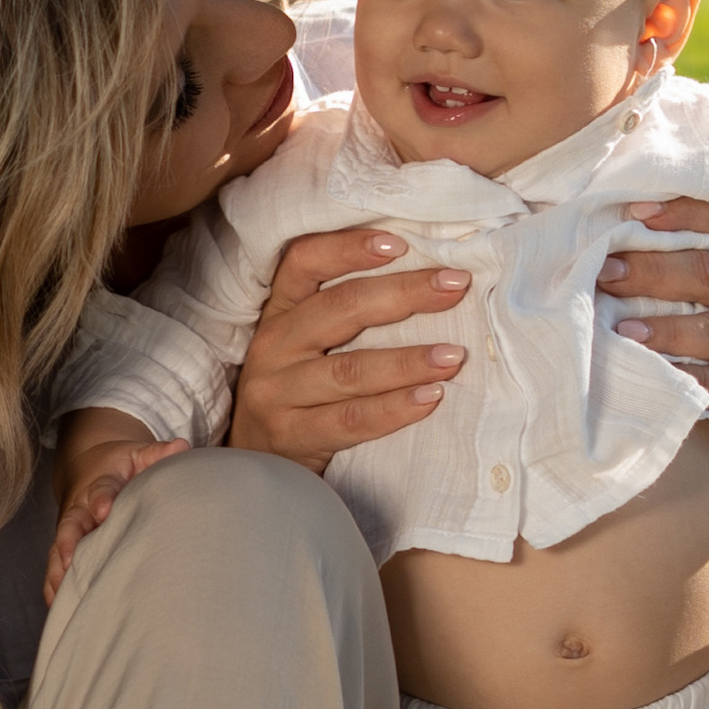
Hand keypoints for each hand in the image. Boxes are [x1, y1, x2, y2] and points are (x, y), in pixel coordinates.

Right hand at [44, 437, 190, 604]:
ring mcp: (70, 528)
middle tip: (70, 560)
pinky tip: (58, 606)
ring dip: (58, 571)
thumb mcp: (140, 454)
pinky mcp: (66, 546)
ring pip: (58, 549)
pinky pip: (55, 566)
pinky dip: (54, 585)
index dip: (101, 499)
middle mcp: (79, 507)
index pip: (100, 489)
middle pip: (69, 525)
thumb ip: (158, 453)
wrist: (90, 468)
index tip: (104, 509)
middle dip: (69, 542)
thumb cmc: (122, 466)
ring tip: (62, 594)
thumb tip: (181, 447)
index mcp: (100, 482)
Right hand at [227, 228, 472, 474]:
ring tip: (452, 355)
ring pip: (349, 370)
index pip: (303, 261)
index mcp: (278, 313)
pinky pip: (351, 420)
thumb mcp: (302, 346)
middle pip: (339, 308)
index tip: (401, 242)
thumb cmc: (296, 394)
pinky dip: (394, 409)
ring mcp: (276, 394)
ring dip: (407, 361)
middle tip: (454, 286)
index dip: (349, 248)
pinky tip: (431, 397)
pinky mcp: (291, 437)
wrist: (253, 465)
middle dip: (404, 294)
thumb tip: (427, 283)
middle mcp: (272, 347)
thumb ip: (344, 315)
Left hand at [595, 198, 708, 453]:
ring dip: (668, 329)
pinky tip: (655, 373)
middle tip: (607, 273)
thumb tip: (599, 244)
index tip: (633, 212)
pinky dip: (688, 376)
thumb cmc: (690, 342)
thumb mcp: (681, 299)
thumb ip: (661, 270)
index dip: (684, 213)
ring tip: (624, 331)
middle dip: (655, 271)